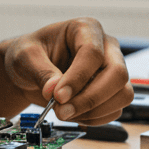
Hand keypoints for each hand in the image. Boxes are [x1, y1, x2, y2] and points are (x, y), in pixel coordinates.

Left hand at [0, 17, 131, 124]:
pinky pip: (115, 110)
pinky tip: (73, 114)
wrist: (29, 71)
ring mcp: (112, 70)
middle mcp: (106, 48)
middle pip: (118, 74)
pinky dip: (94, 119)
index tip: (58, 96)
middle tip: (62, 111)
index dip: (77, 78)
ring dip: (93, 111)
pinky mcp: (112, 91)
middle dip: (89, 99)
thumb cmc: (30, 55)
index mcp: (86, 29)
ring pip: (122, 94)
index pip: (93, 53)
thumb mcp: (26, 57)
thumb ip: (40, 71)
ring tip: (64, 112)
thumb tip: (54, 90)